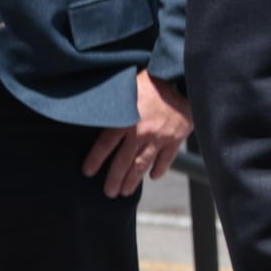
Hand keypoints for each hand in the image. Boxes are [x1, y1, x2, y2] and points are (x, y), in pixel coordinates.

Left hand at [82, 71, 193, 199]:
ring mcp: (160, 138)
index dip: (95, 160)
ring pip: (143, 164)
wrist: (181, 78)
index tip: (88, 172)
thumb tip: (93, 111)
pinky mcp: (176, 138)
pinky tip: (153, 177)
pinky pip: (166, 159)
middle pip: (123, 161)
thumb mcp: (125, 88)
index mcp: (126, 120)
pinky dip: (159, 169)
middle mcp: (141, 132)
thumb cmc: (150, 80)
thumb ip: (114, 104)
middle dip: (115, 179)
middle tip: (109, 193)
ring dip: (133, 180)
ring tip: (126, 192)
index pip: (105, 145)